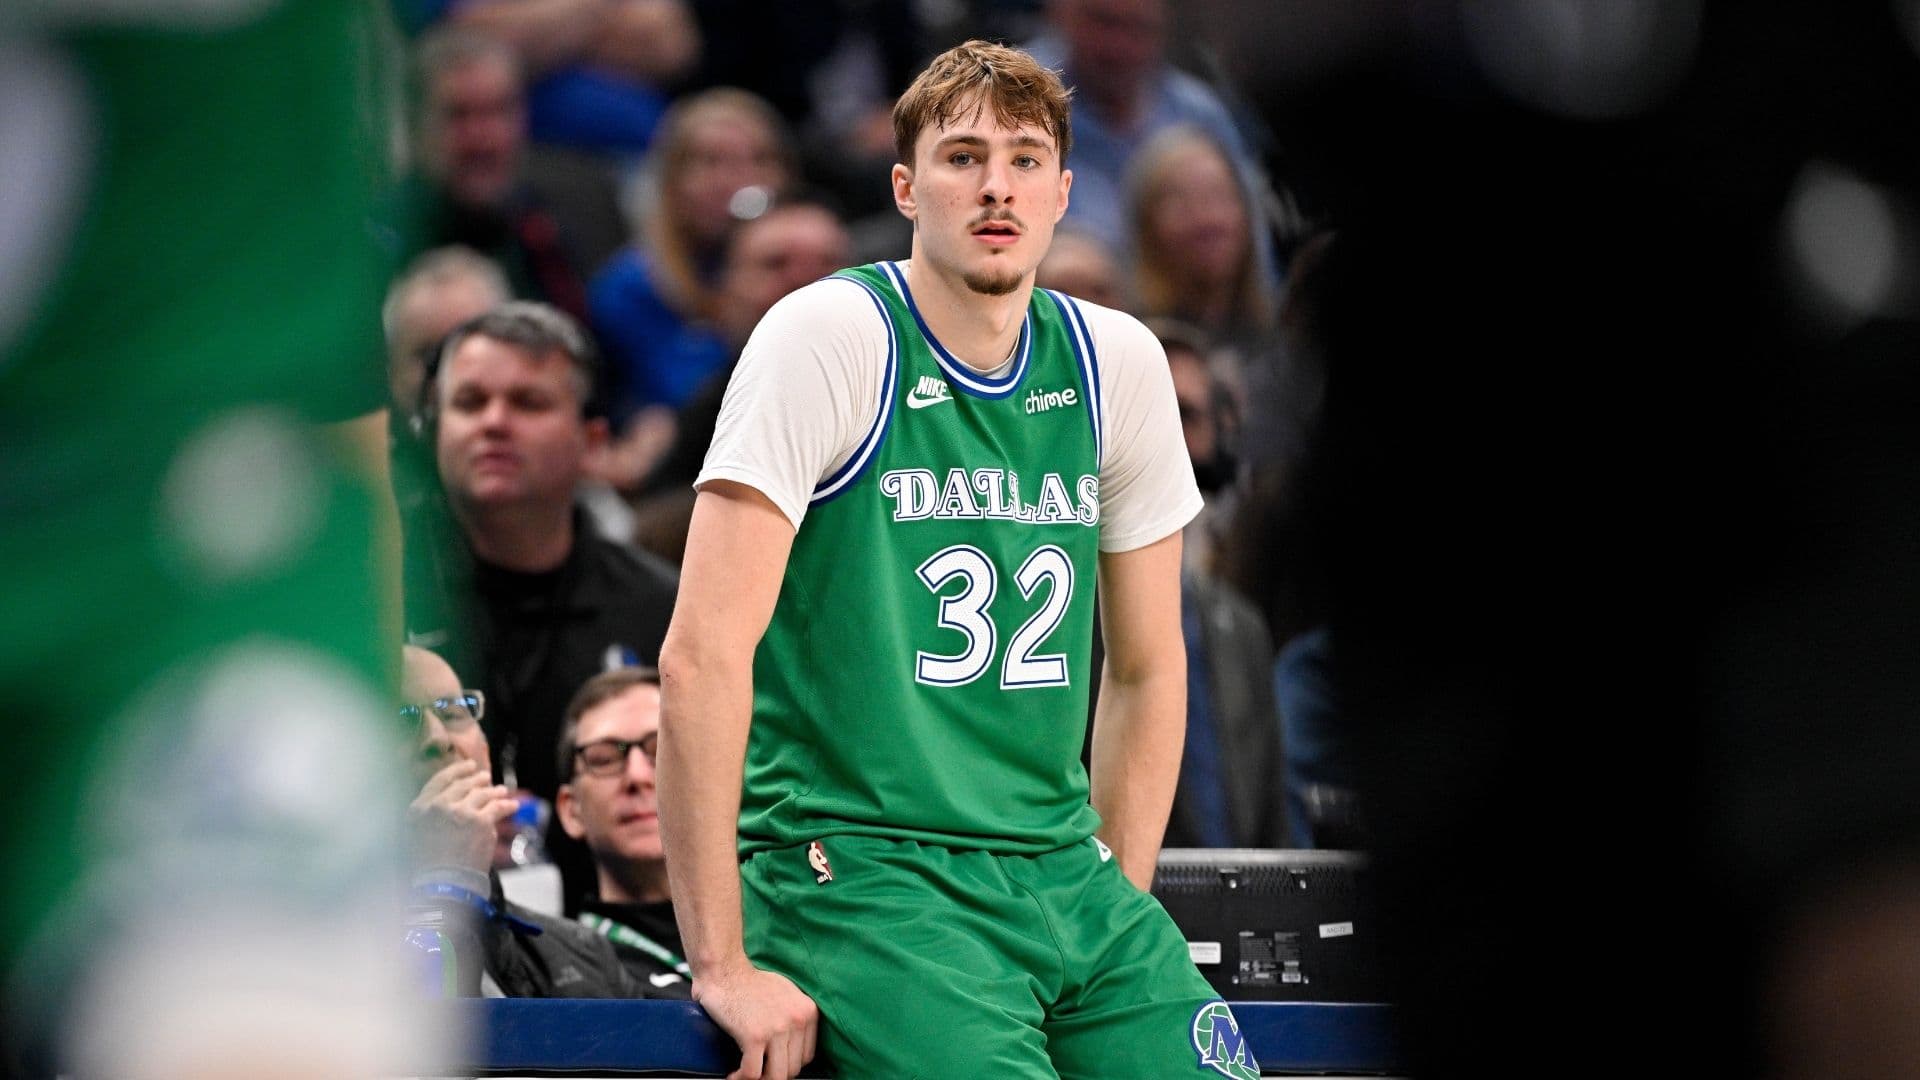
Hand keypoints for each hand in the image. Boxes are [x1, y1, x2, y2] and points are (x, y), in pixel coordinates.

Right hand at [409, 759, 518, 873]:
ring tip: (501, 791)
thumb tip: (451, 801)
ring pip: (482, 794)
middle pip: (462, 785)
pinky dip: (506, 805)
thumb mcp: (416, 835)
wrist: (442, 885)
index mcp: (418, 809)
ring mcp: (461, 811)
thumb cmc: (428, 867)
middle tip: (485, 777)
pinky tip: (512, 805)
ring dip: (493, 791)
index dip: (456, 771)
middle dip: (476, 779)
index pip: (439, 781)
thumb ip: (430, 815)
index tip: (468, 766)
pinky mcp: (481, 821)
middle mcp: (438, 806)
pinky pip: (498, 807)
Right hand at [692, 962, 818, 1079]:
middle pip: (793, 1068)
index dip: (788, 1063)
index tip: (773, 1064)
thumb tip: (792, 1045)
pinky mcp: (754, 1037)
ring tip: (746, 1074)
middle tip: (758, 1070)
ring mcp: (777, 1029)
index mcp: (807, 1011)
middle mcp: (797, 1020)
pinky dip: (740, 1078)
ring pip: (776, 1076)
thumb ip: (795, 1016)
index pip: (806, 1055)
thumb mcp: (786, 993)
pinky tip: (733, 1074)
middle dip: (773, 1072)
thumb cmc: (749, 982)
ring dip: (760, 1079)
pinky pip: (752, 1073)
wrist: (724, 970)